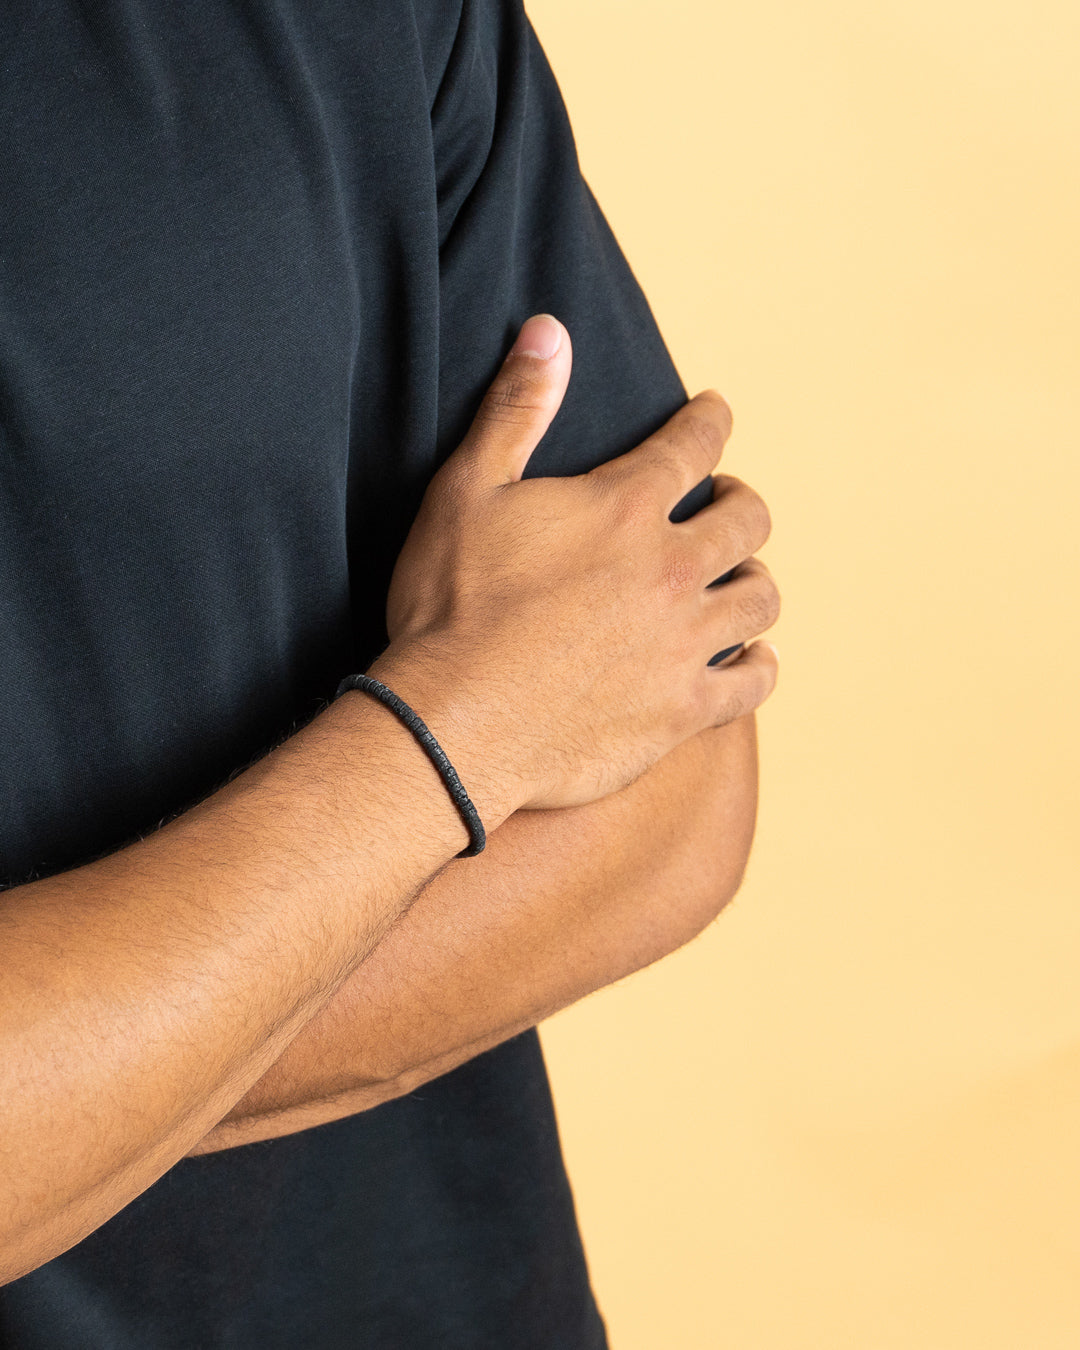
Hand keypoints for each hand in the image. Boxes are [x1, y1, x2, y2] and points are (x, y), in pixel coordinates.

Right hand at [379, 314, 778, 812]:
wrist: (453, 724)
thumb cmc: (450, 606)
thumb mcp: (466, 490)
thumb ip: (516, 409)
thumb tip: (549, 330)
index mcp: (624, 507)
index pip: (694, 442)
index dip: (710, 419)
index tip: (715, 413)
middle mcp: (672, 569)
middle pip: (748, 517)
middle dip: (742, 499)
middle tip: (727, 501)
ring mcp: (684, 642)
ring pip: (761, 597)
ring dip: (755, 578)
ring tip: (740, 577)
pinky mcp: (683, 709)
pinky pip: (754, 682)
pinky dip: (759, 664)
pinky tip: (748, 658)